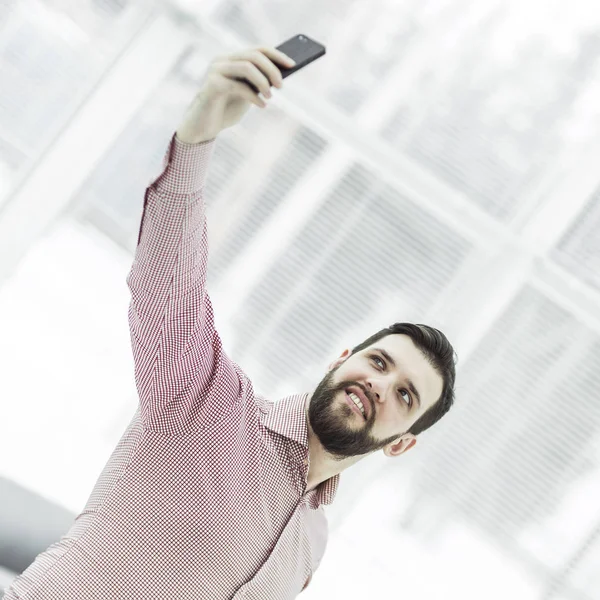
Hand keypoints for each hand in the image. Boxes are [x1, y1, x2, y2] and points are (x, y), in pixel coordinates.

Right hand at [175, 46, 295, 143]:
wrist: (203, 126)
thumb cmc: (226, 110)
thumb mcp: (247, 95)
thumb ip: (258, 84)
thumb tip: (280, 78)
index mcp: (232, 60)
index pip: (257, 50)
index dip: (276, 55)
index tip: (293, 65)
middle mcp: (223, 61)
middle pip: (254, 55)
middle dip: (272, 69)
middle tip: (282, 85)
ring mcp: (216, 71)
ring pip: (247, 66)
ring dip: (263, 81)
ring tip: (271, 96)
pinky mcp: (212, 85)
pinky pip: (239, 86)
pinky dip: (254, 96)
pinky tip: (262, 105)